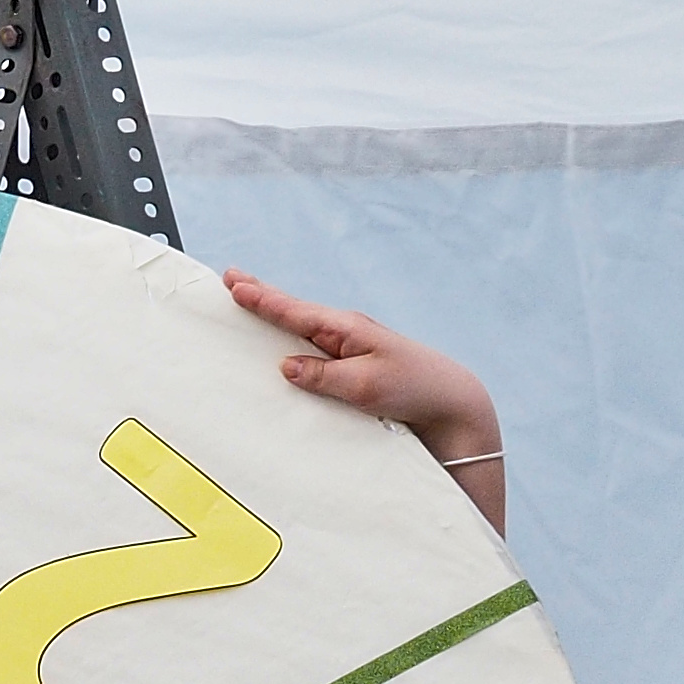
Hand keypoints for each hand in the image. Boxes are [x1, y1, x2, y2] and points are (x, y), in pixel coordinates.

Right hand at [223, 273, 501, 450]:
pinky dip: (294, 341)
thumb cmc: (413, 389)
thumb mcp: (364, 386)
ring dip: (276, 317)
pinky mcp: (354, 367)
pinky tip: (283, 347)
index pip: (294, 311)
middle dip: (263, 297)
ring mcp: (350, 348)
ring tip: (250, 303)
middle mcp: (345, 334)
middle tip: (232, 280)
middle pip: (295, 312)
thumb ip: (322, 376)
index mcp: (346, 329)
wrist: (450, 403)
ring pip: (303, 330)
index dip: (262, 299)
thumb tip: (286, 365)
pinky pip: (315, 351)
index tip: (234, 284)